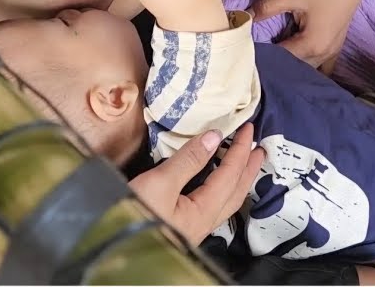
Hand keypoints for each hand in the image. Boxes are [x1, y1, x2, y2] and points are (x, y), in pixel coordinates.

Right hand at [128, 125, 264, 244]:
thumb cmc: (135, 216)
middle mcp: (205, 221)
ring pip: (227, 200)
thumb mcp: (159, 183)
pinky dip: (224, 188)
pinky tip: (217, 184)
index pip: (230, 174)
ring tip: (245, 163)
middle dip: (249, 168)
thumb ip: (188, 160)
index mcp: (203, 210)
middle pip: (236, 191)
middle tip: (259, 148)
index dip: (240, 150)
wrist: (115, 245)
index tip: (248, 129)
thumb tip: (214, 137)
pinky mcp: (184, 227)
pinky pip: (215, 204)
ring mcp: (195, 227)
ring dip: (239, 179)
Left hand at [252, 0, 366, 70]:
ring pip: (307, 68)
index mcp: (312, 45)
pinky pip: (320, 66)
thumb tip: (246, 16)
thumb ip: (268, 7)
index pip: (281, 60)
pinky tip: (294, 64)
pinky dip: (307, 65)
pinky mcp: (335, 46)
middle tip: (256, 58)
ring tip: (272, 60)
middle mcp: (323, 55)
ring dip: (291, 66)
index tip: (247, 55)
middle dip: (276, 64)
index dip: (263, 58)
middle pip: (294, 68)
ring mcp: (332, 53)